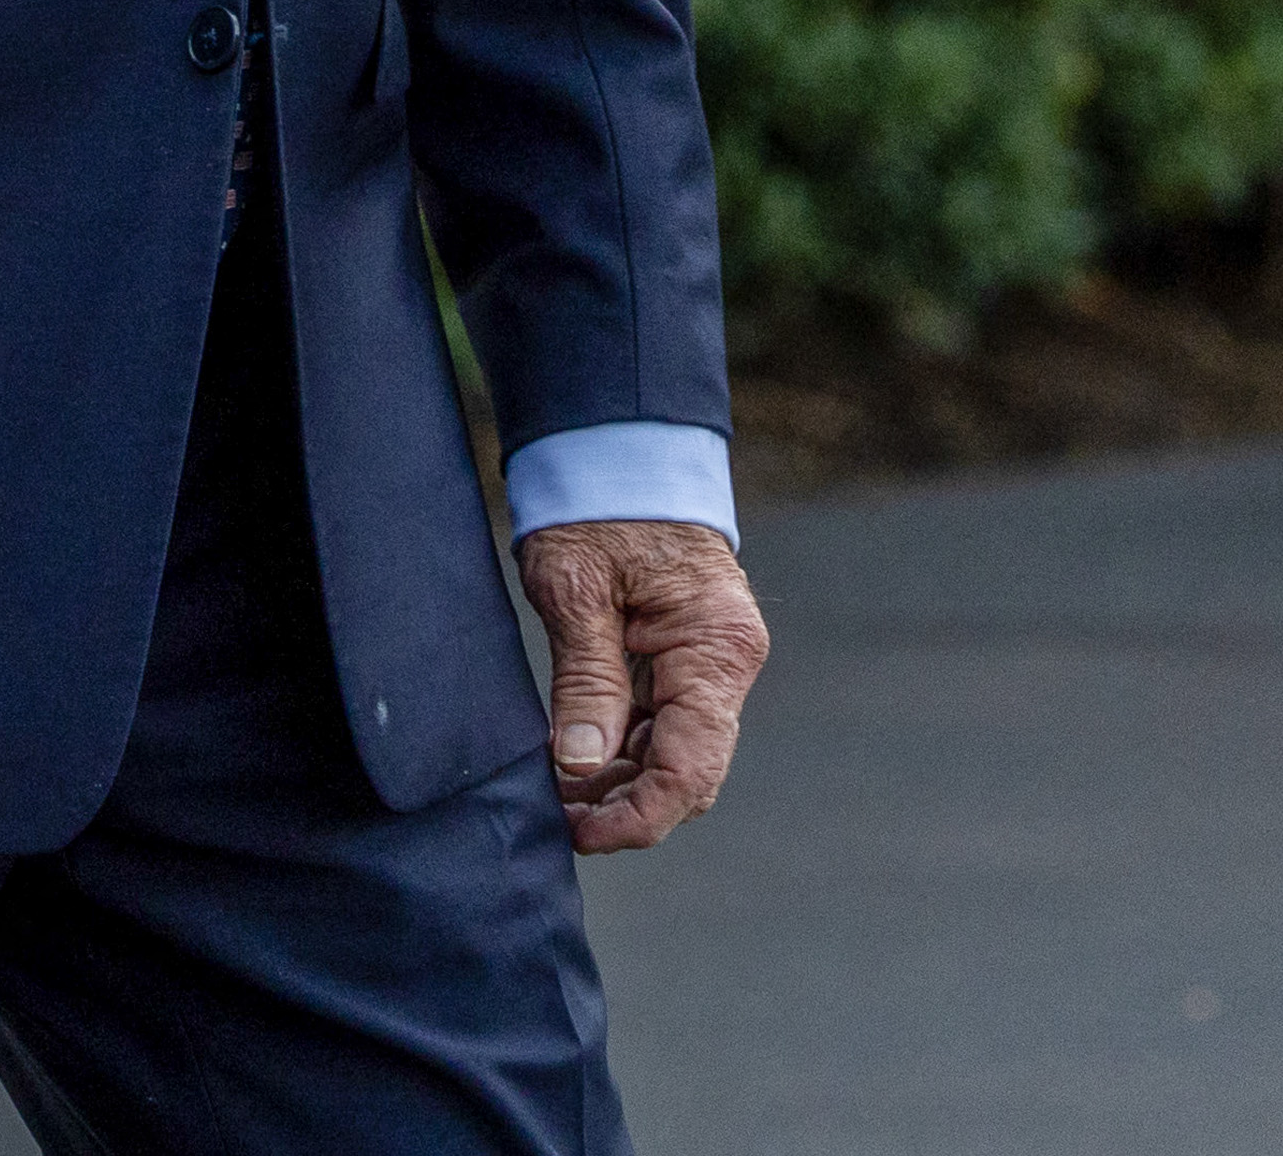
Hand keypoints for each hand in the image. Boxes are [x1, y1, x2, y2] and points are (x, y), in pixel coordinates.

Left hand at [519, 517, 768, 854]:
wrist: (618, 448)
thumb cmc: (598, 506)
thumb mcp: (577, 592)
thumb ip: (585, 683)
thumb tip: (580, 768)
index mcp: (716, 648)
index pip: (689, 769)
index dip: (638, 818)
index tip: (581, 835)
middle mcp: (726, 662)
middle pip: (687, 772)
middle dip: (625, 808)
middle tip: (558, 819)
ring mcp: (709, 661)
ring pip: (672, 754)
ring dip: (619, 784)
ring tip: (556, 795)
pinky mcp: (685, 656)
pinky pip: (660, 724)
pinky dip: (620, 749)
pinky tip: (574, 761)